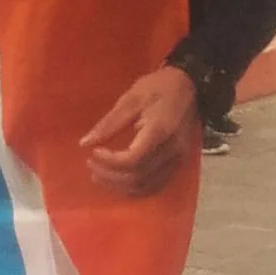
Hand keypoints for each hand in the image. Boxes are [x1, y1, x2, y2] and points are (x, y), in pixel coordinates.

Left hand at [80, 66, 197, 196]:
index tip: (93, 152)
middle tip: (91, 165)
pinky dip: (135, 188)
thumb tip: (85, 143)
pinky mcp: (179, 164)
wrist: (189, 86)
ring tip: (100, 175)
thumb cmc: (158, 87)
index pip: (132, 160)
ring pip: (146, 187)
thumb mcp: (131, 98)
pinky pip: (156, 186)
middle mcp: (172, 151)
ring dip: (120, 186)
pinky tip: (120, 180)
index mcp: (159, 131)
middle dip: (110, 176)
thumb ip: (109, 123)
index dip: (109, 162)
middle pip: (138, 177)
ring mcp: (178, 160)